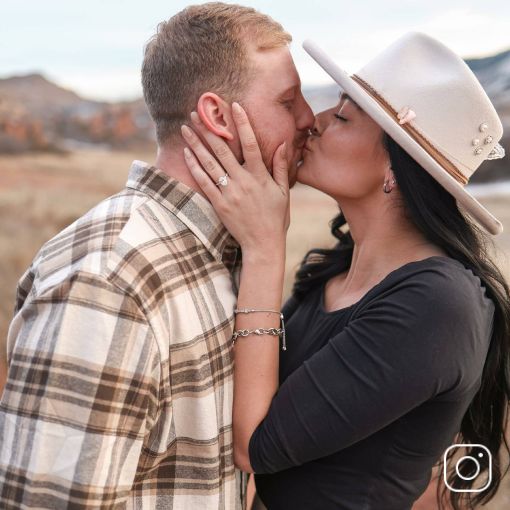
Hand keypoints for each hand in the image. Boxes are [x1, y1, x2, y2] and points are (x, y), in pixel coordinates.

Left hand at [181, 102, 289, 253]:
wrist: (263, 244)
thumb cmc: (276, 218)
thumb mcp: (283, 192)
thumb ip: (281, 167)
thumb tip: (282, 144)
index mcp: (260, 176)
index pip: (251, 143)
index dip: (242, 123)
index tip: (234, 105)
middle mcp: (243, 181)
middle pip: (223, 150)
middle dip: (209, 129)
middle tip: (197, 112)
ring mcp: (229, 193)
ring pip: (209, 163)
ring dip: (196, 144)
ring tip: (185, 128)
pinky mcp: (219, 204)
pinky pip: (204, 182)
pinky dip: (195, 167)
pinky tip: (187, 153)